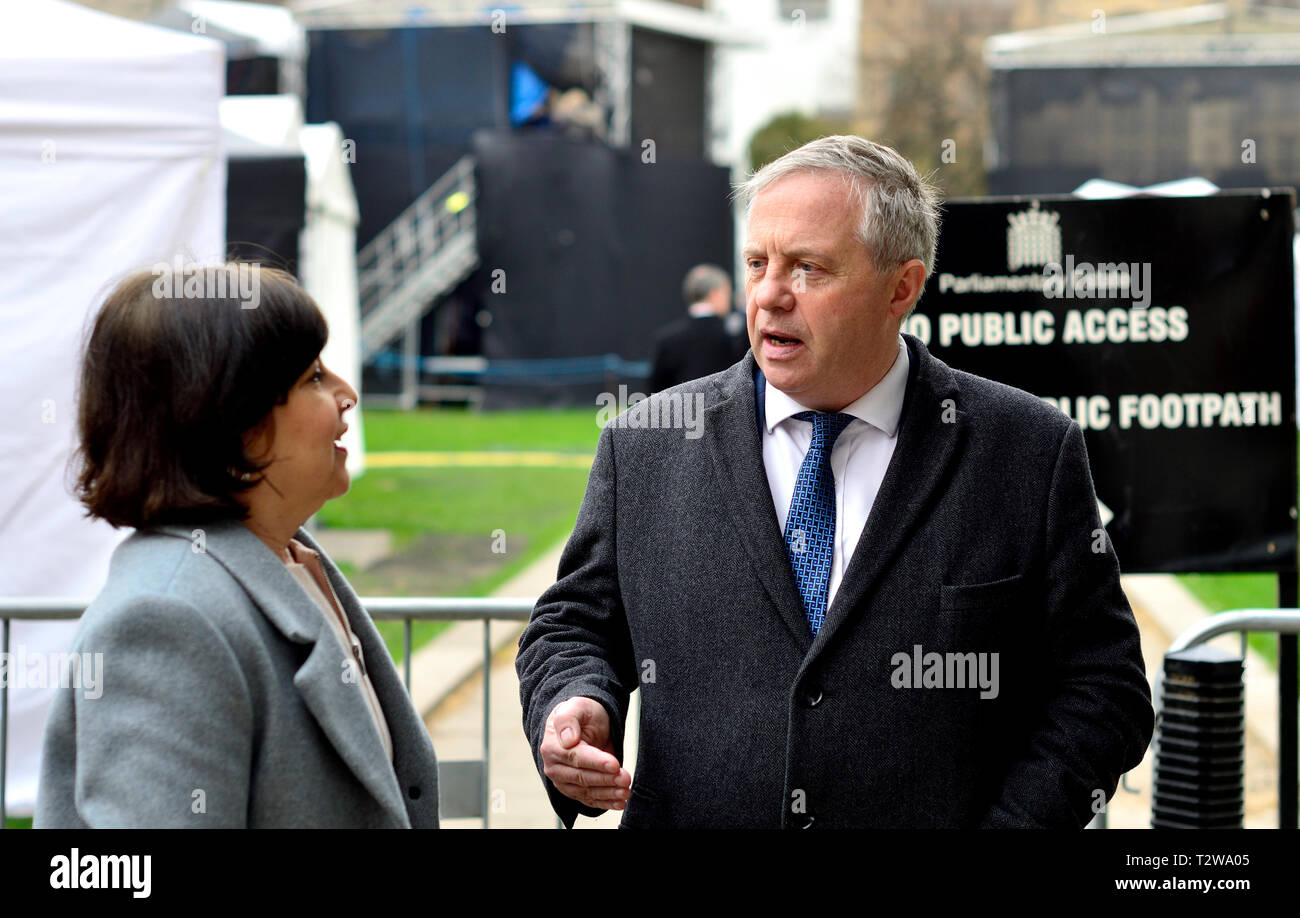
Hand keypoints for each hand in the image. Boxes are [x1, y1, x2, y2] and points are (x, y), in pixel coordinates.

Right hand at [540, 696, 631, 810]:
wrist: (583, 723)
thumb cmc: (581, 713)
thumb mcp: (577, 707)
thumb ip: (568, 720)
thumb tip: (568, 739)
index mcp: (552, 746)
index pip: (577, 758)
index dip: (597, 763)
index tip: (615, 765)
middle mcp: (554, 766)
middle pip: (582, 777)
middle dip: (606, 780)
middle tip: (626, 779)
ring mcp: (562, 781)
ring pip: (586, 791)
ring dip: (607, 794)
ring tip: (625, 792)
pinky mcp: (573, 790)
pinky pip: (588, 799)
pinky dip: (605, 803)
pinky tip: (619, 803)